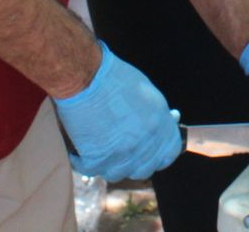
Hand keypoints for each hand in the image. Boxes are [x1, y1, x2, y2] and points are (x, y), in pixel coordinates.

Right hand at [53, 43, 182, 180]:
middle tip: (121, 152)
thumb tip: (167, 120)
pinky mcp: (97, 159)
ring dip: (109, 164)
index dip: (161, 154)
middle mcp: (144, 143)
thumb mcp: (146, 91)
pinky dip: (83, 162)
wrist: (86, 76)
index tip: (152, 153)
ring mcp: (121, 155)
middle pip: (143, 169)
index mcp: (159, 125)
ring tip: (99, 151)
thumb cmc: (114, 77)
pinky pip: (91, 170)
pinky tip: (78, 153)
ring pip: (117, 173)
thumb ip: (157, 114)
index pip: (170, 152)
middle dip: (134, 162)